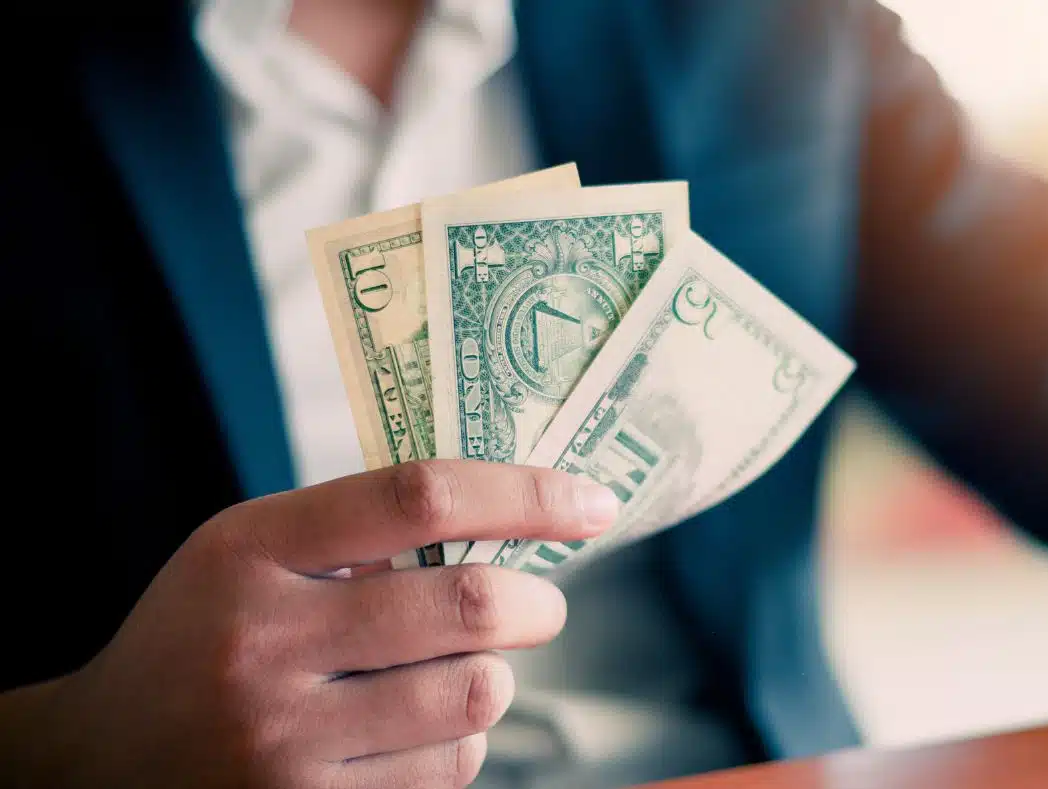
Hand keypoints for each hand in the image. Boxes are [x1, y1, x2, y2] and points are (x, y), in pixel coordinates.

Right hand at [20, 459, 616, 787]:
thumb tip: (519, 516)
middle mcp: (263, 645)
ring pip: (474, 698)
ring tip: (457, 673)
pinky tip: (412, 732)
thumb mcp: (250, 555)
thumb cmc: (205, 635)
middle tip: (541, 604)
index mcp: (250, 552)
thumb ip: (359, 530)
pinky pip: (447, 770)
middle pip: (471, 606)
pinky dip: (457, 745)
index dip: (527, 494)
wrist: (97, 764)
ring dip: (493, 680)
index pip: (419, 496)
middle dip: (538, 604)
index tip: (592, 503)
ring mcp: (283, 742)